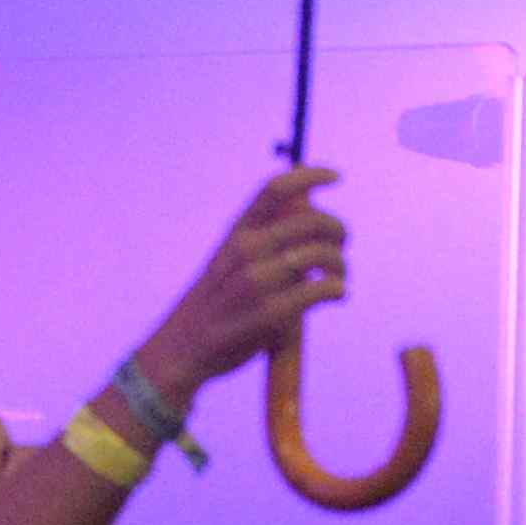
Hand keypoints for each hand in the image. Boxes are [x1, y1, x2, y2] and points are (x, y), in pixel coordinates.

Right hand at [130, 170, 352, 398]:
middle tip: (342, 244)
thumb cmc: (215, 304)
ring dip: (341, 264)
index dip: (310, 176)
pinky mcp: (272, 313)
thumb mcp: (228, 260)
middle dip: (338, 229)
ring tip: (339, 277)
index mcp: (237, 233)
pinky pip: (322, 289)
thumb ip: (264, 238)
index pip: (276, 189)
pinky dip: (338, 288)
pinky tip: (336, 294)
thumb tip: (310, 218)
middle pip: (311, 220)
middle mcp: (246, 250)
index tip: (336, 176)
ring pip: (322, 254)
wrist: (183, 349)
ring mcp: (258, 281)